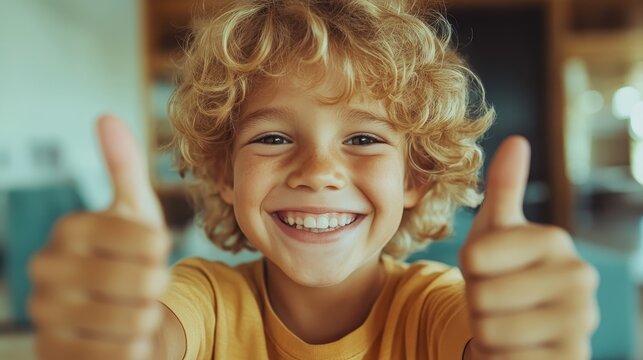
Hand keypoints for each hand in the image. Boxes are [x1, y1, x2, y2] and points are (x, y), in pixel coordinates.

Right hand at [28, 115, 170, 359]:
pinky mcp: (55, 353)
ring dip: (149, 317)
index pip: (150, 240)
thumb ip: (122, 166)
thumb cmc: (127, 255)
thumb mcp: (132, 211)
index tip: (153, 250)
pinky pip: (122, 355)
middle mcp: (47, 269)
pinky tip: (123, 335)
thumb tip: (107, 116)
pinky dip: (135, 346)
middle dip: (158, 285)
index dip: (164, 250)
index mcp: (69, 229)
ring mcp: (46, 314)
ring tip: (135, 308)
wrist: (106, 311)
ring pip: (138, 321)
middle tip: (146, 283)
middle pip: (146, 283)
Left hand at [459, 136, 598, 359]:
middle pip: (480, 295)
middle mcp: (579, 278)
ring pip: (490, 330)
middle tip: (496, 301)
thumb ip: (504, 188)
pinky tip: (517, 348)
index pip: (474, 257)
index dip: (468, 270)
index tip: (489, 270)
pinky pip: (508, 358)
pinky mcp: (572, 358)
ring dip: (486, 332)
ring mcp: (581, 323)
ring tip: (504, 323)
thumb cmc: (500, 273)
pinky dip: (499, 356)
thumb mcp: (495, 231)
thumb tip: (516, 140)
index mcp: (554, 240)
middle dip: (476, 304)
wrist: (519, 329)